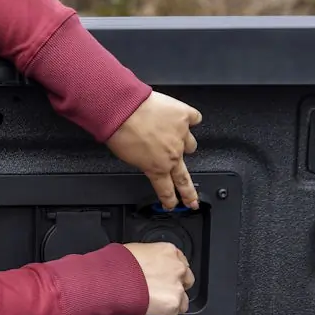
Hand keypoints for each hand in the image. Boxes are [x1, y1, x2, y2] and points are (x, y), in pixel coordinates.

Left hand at [105, 92, 202, 209]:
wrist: (123, 108)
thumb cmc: (119, 131)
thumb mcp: (126, 157)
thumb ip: (143, 161)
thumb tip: (147, 159)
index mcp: (156, 167)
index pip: (166, 189)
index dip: (169, 200)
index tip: (171, 205)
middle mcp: (173, 154)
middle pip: (184, 178)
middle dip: (189, 193)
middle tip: (193, 202)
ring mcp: (182, 135)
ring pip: (191, 145)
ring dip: (184, 144)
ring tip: (177, 139)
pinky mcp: (185, 116)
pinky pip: (195, 119)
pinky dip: (191, 119)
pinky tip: (187, 119)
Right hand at [122, 242, 193, 314]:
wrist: (112, 281)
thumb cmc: (117, 265)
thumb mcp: (135, 251)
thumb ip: (149, 258)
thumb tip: (145, 264)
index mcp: (168, 251)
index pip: (180, 262)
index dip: (170, 272)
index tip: (163, 276)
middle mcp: (177, 268)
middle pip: (186, 279)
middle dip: (174, 286)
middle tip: (159, 290)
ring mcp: (177, 287)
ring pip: (183, 299)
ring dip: (170, 301)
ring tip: (153, 302)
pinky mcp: (173, 305)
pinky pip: (174, 313)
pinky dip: (163, 313)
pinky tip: (151, 309)